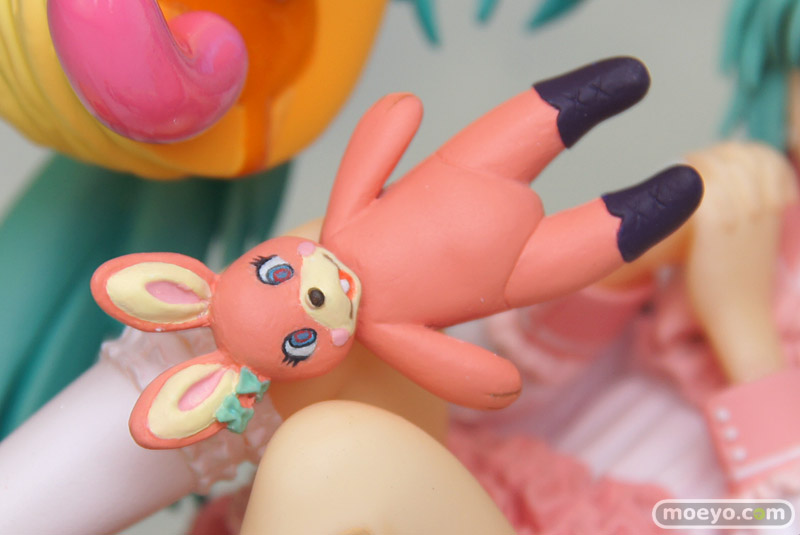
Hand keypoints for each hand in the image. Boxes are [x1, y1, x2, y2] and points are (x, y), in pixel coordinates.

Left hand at [684, 141, 796, 382]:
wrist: (739, 314)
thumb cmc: (740, 282)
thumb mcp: (755, 240)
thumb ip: (748, 214)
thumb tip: (726, 194)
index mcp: (775, 206)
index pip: (761, 157)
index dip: (734, 152)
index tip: (712, 157)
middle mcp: (761, 206)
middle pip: (737, 157)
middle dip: (712, 154)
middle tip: (689, 161)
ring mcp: (740, 214)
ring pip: (718, 167)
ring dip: (695, 163)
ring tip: (677, 170)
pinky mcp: (717, 224)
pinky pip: (700, 186)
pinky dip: (685, 180)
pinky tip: (673, 187)